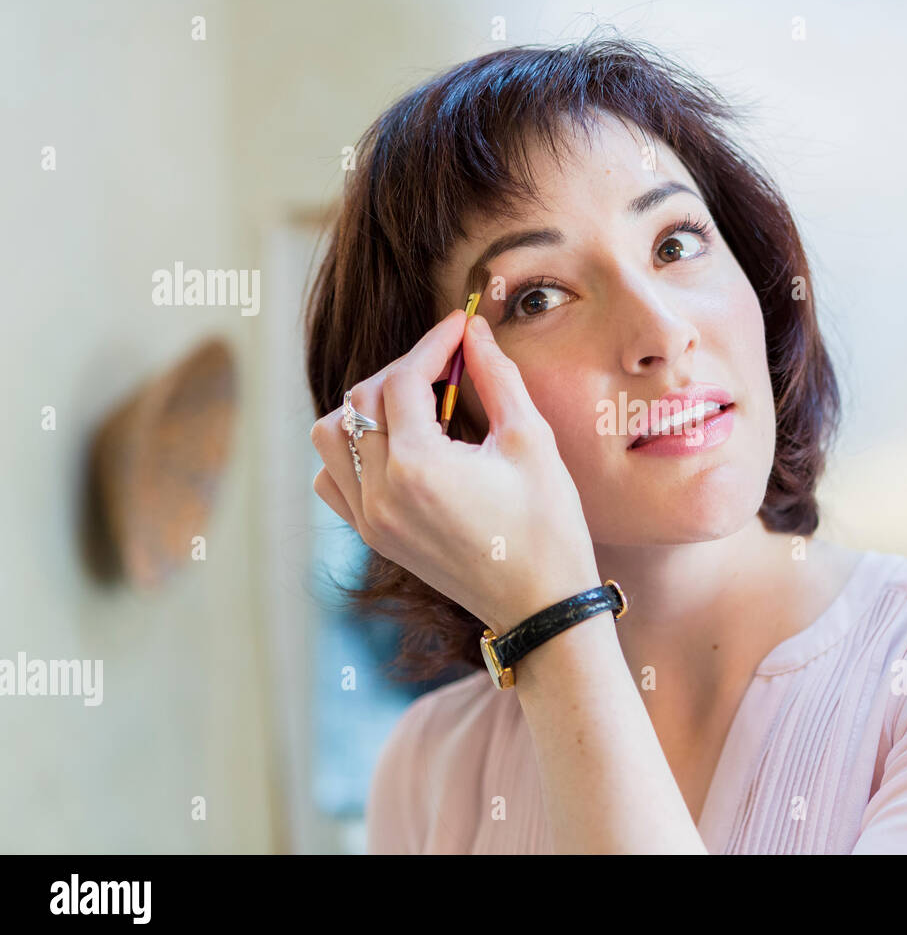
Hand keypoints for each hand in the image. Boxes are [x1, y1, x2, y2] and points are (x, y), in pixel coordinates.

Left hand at [310, 309, 601, 633]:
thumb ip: (497, 377)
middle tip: (448, 364)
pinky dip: (351, 452)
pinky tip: (396, 447)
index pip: (403, 379)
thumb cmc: (547, 526)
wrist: (542, 606)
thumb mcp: (531, 442)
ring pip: (331, 438)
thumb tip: (475, 331)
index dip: (434, 344)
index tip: (462, 328)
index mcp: (418, 467)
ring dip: (366, 408)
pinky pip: (332, 480)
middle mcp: (380, 493)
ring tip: (416, 404)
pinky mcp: (374, 537)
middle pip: (361, 401)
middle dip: (403, 370)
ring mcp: (371, 519)